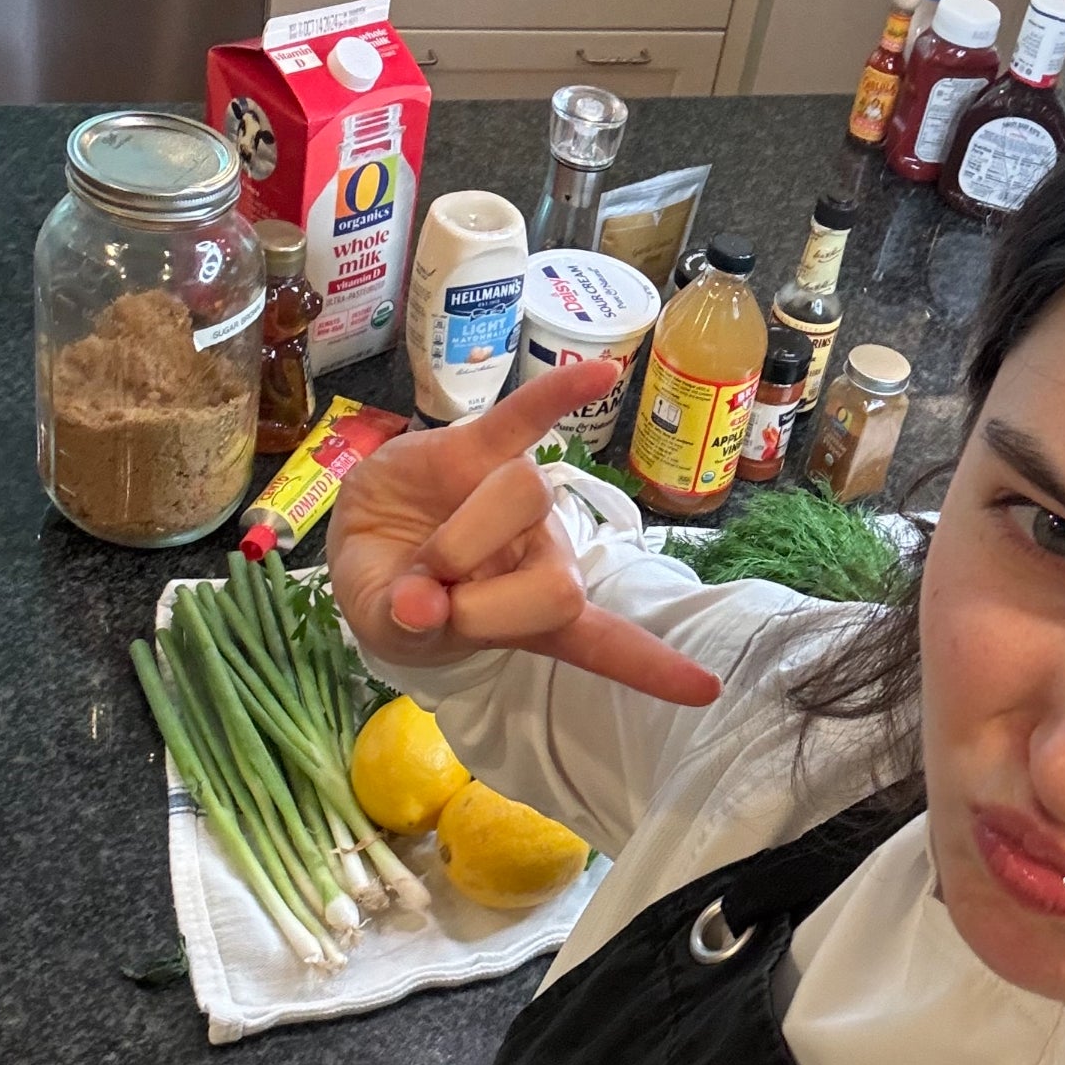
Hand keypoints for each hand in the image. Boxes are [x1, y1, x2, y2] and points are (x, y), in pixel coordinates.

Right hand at [327, 359, 721, 706]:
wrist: (356, 539)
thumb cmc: (394, 594)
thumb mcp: (392, 630)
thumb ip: (410, 626)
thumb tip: (419, 608)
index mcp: (537, 618)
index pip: (603, 646)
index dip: (652, 668)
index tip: (708, 690)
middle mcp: (546, 558)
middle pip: (559, 584)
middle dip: (484, 595)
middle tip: (430, 596)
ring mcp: (518, 499)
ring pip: (525, 501)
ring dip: (460, 538)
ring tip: (425, 552)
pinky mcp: (484, 446)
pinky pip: (528, 415)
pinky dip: (560, 397)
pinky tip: (603, 373)